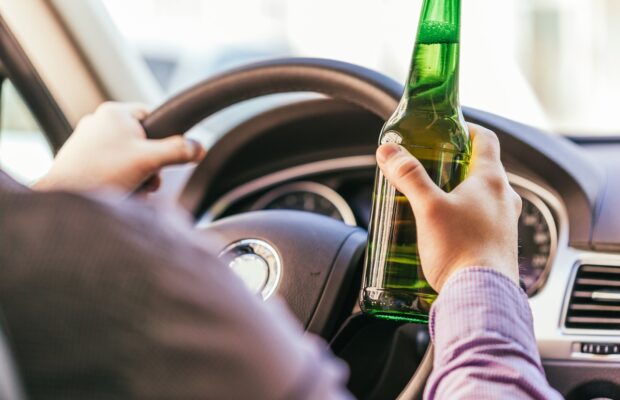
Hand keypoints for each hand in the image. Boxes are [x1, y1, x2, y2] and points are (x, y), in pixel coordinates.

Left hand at [34, 102, 204, 193]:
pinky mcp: (80, 161)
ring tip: (133, 189)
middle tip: (149, 179)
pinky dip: (120, 182)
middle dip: (150, 164)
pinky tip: (120, 194)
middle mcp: (98, 123)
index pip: (152, 115)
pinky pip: (111, 168)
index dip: (165, 136)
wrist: (64, 198)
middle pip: (141, 141)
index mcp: (114, 113)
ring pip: (127, 157)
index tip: (166, 155)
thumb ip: (178, 151)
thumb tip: (199, 148)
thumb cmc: (101, 173)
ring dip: (137, 176)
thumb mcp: (150, 160)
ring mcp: (87, 142)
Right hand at [376, 123, 521, 291]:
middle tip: (432, 168)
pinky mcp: (500, 246)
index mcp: (491, 181)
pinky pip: (485, 221)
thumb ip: (408, 177)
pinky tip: (447, 231)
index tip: (448, 130)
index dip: (466, 129)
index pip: (485, 139)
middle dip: (457, 165)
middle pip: (483, 169)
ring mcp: (506, 224)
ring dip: (462, 193)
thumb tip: (389, 151)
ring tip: (435, 201)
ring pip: (484, 197)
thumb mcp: (428, 208)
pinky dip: (467, 217)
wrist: (482, 297)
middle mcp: (505, 199)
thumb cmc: (461, 251)